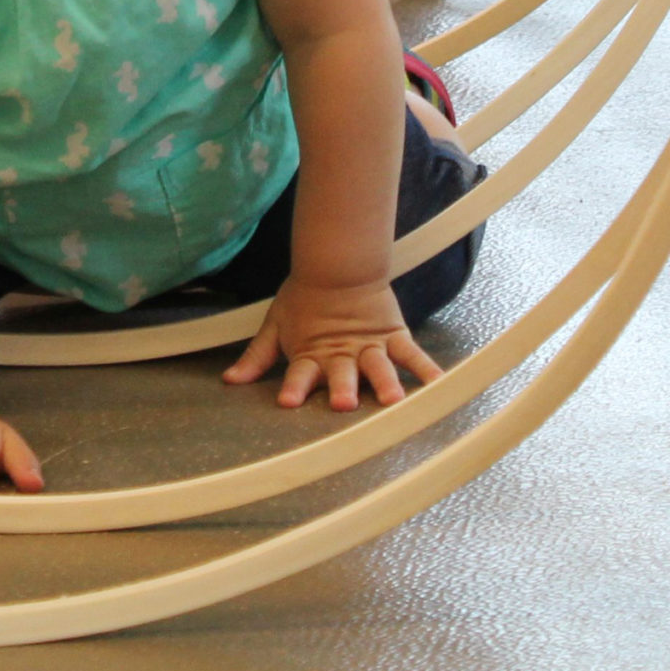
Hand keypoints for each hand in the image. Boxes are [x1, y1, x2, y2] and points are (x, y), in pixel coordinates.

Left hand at [223, 275, 441, 410]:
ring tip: (392, 401)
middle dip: (343, 389)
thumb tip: (230, 381)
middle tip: (343, 404)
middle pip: (342, 375)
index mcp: (312, 354)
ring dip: (383, 384)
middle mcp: (342, 355)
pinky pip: (411, 355)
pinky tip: (439, 385)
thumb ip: (257, 356)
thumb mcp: (275, 326)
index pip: (301, 375)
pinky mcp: (392, 337)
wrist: (336, 266)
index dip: (294, 387)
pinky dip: (426, 369)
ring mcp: (370, 347)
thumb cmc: (303, 301)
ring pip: (378, 368)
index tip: (287, 401)